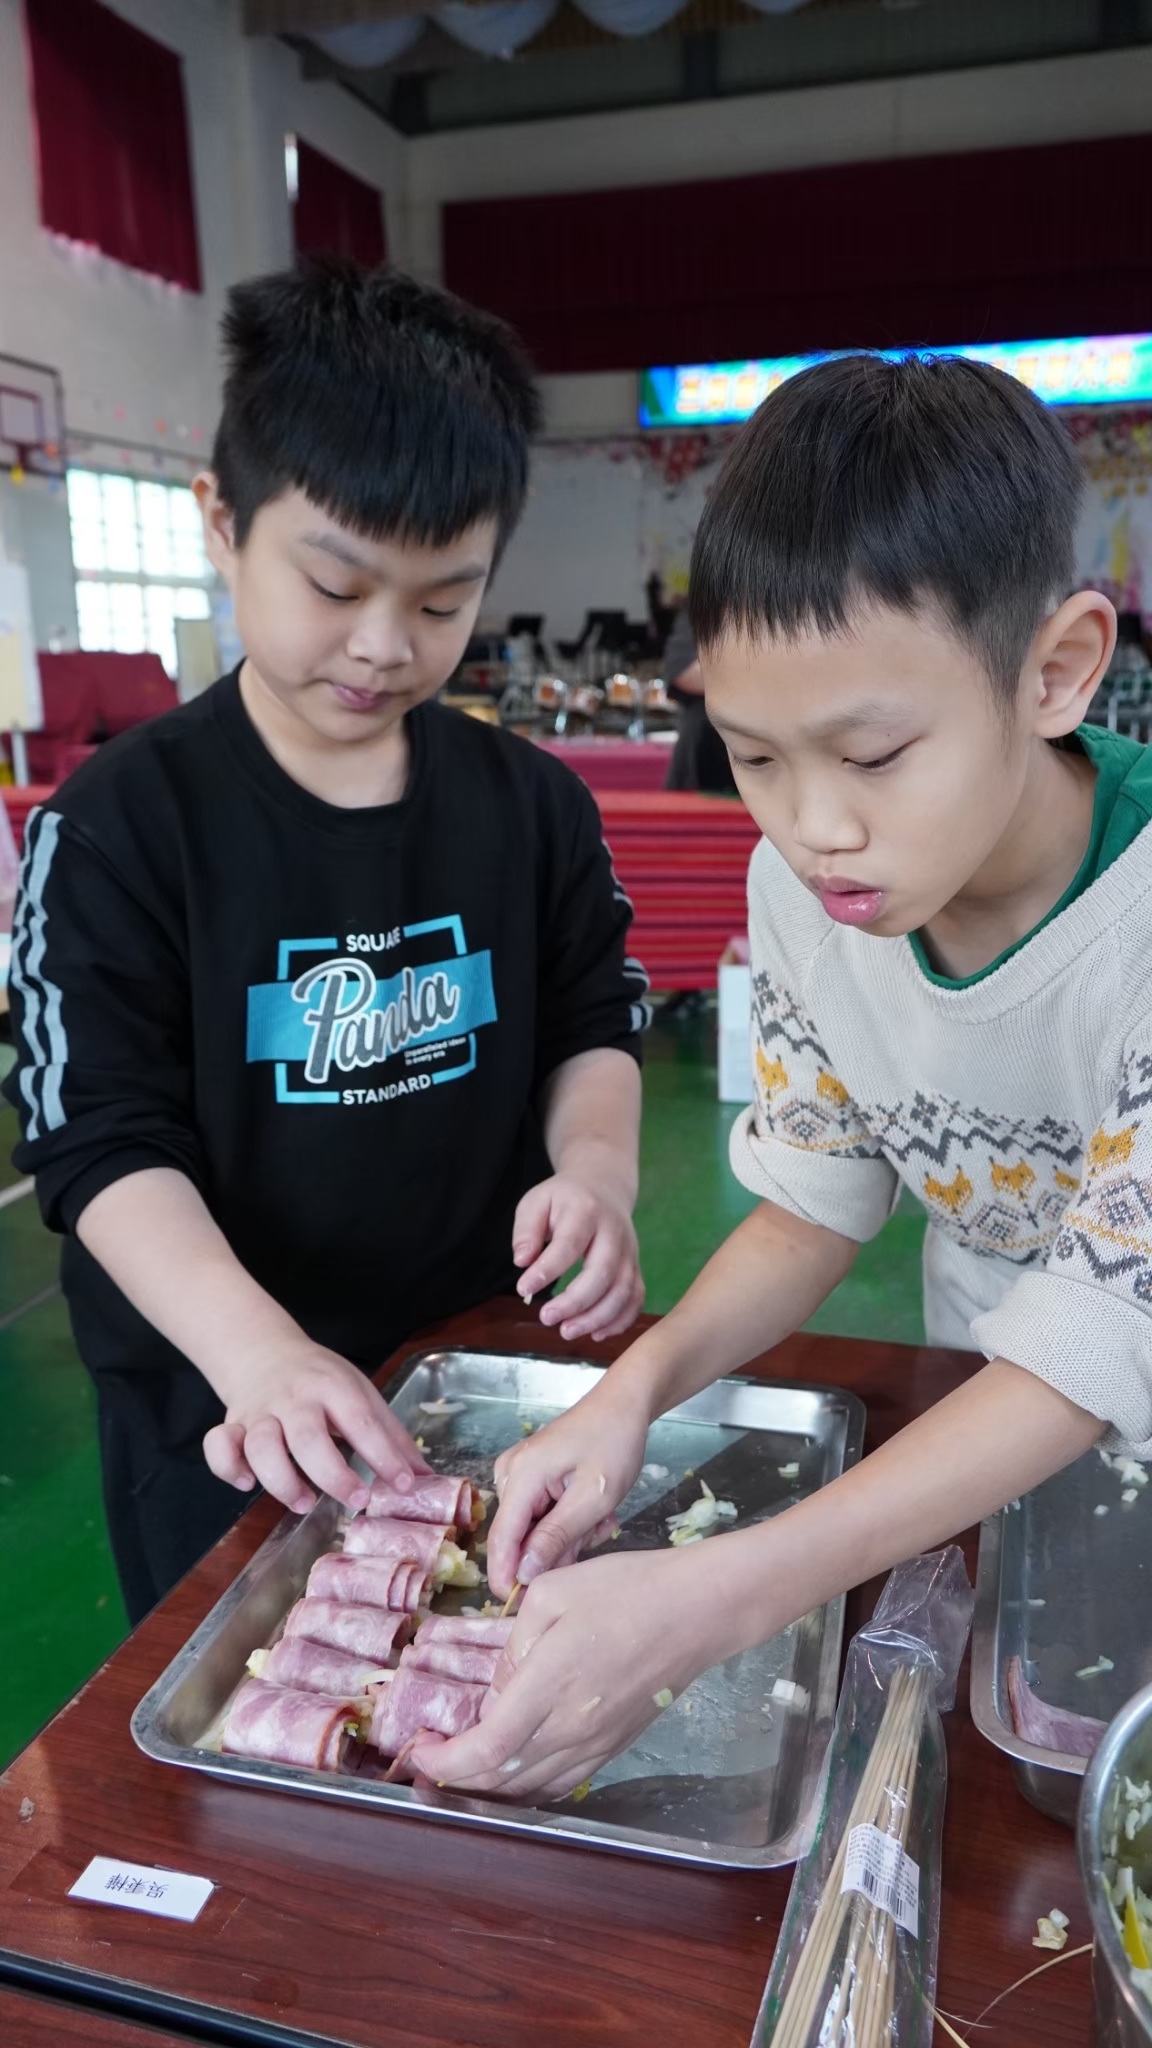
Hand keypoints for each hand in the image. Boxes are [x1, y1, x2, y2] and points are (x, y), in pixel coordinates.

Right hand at [203, 1340, 427, 1514]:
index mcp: (333, 1386)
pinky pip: (219, 1447)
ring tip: (304, 1502)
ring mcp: (258, 1412)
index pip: (361, 1422)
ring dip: (281, 1481)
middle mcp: (294, 1398)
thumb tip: (425, 1479)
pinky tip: (248, 1484)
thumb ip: (390, 1436)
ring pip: (260, 1447)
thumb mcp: (361, 1393)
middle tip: (356, 1500)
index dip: (384, 1457)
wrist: (264, 1351)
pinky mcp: (231, 1424)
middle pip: (307, 1438)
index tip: (404, 1486)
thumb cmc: (321, 1380)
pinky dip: (228, 1468)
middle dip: (333, 1475)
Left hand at [411, 1544, 734, 1801]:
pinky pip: (558, 1781)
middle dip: (454, 1777)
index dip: (443, 1761)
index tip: (418, 1747)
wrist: (696, 1611)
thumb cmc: (625, 1590)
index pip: (484, 1751)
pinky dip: (524, 1784)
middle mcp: (570, 1729)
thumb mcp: (552, 1594)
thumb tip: (497, 1690)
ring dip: (487, 1785)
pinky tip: (509, 1766)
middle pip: (500, 1780)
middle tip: (426, 1756)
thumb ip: (514, 1647)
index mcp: (548, 1688)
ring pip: (528, 1789)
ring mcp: (595, 1744)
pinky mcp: (613, 1746)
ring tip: (459, 1763)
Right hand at [486, 1375, 650, 1597]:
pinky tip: (593, 1511)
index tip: (524, 1608)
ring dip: (567, 1534)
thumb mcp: (593, 1497)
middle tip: (597, 1536)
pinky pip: (540, 1514)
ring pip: (533, 1528)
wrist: (624, 1404)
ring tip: (602, 1519)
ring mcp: (518, 1474)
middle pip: (518, 1536)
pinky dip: (566, 1520)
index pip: (501, 1540)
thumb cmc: (614, 1443)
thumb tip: (523, 1574)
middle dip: (555, 1548)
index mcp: (520, 1477)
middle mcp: (509, 1474)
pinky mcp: (530, 1475)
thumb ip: (556, 1536)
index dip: (508, 1577)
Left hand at [512, 1169, 642, 1342]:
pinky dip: (620, 1321)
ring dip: (596, 1317)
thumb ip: (526, 1231)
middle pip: (603, 1273)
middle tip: (546, 1318)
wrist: (603, 1186)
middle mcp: (614, 1232)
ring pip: (623, 1290)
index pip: (569, 1245)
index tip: (523, 1289)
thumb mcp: (537, 1201)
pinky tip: (595, 1333)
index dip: (547, 1271)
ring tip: (566, 1331)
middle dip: (575, 1302)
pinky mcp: (636, 1267)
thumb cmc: (564, 1198)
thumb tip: (522, 1262)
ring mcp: (629, 1251)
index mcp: (586, 1212)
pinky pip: (636, 1298)